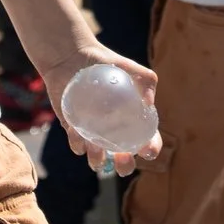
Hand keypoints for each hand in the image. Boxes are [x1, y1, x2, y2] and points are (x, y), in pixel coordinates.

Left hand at [40, 44, 163, 175]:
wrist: (72, 56)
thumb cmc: (105, 62)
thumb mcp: (130, 67)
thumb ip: (147, 80)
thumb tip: (148, 103)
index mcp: (132, 118)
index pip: (147, 139)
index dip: (150, 148)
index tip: (148, 150)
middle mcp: (115, 130)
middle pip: (124, 158)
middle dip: (125, 166)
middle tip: (123, 159)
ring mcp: (94, 132)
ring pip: (99, 158)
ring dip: (98, 160)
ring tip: (96, 149)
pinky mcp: (74, 130)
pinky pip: (77, 144)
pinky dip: (77, 143)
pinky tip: (75, 130)